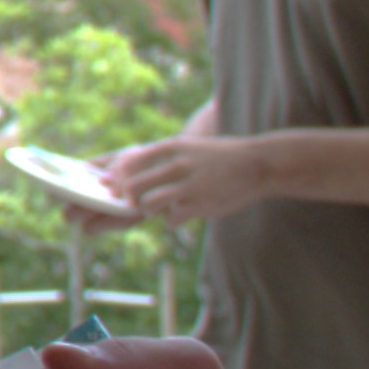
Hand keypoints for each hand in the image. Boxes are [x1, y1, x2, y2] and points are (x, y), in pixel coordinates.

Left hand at [99, 126, 270, 223]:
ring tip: (160, 208)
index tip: (111, 186)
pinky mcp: (202, 205)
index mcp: (171, 147)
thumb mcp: (186, 148)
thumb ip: (158, 158)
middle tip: (136, 202)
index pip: (128, 163)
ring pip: (149, 205)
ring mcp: (190, 186)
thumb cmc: (215, 157)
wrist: (257, 164)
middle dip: (129, 199)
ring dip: (150, 210)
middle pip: (133, 188)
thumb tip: (123, 170)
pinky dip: (172, 221)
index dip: (117, 178)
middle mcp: (178, 165)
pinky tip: (182, 214)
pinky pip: (172, 220)